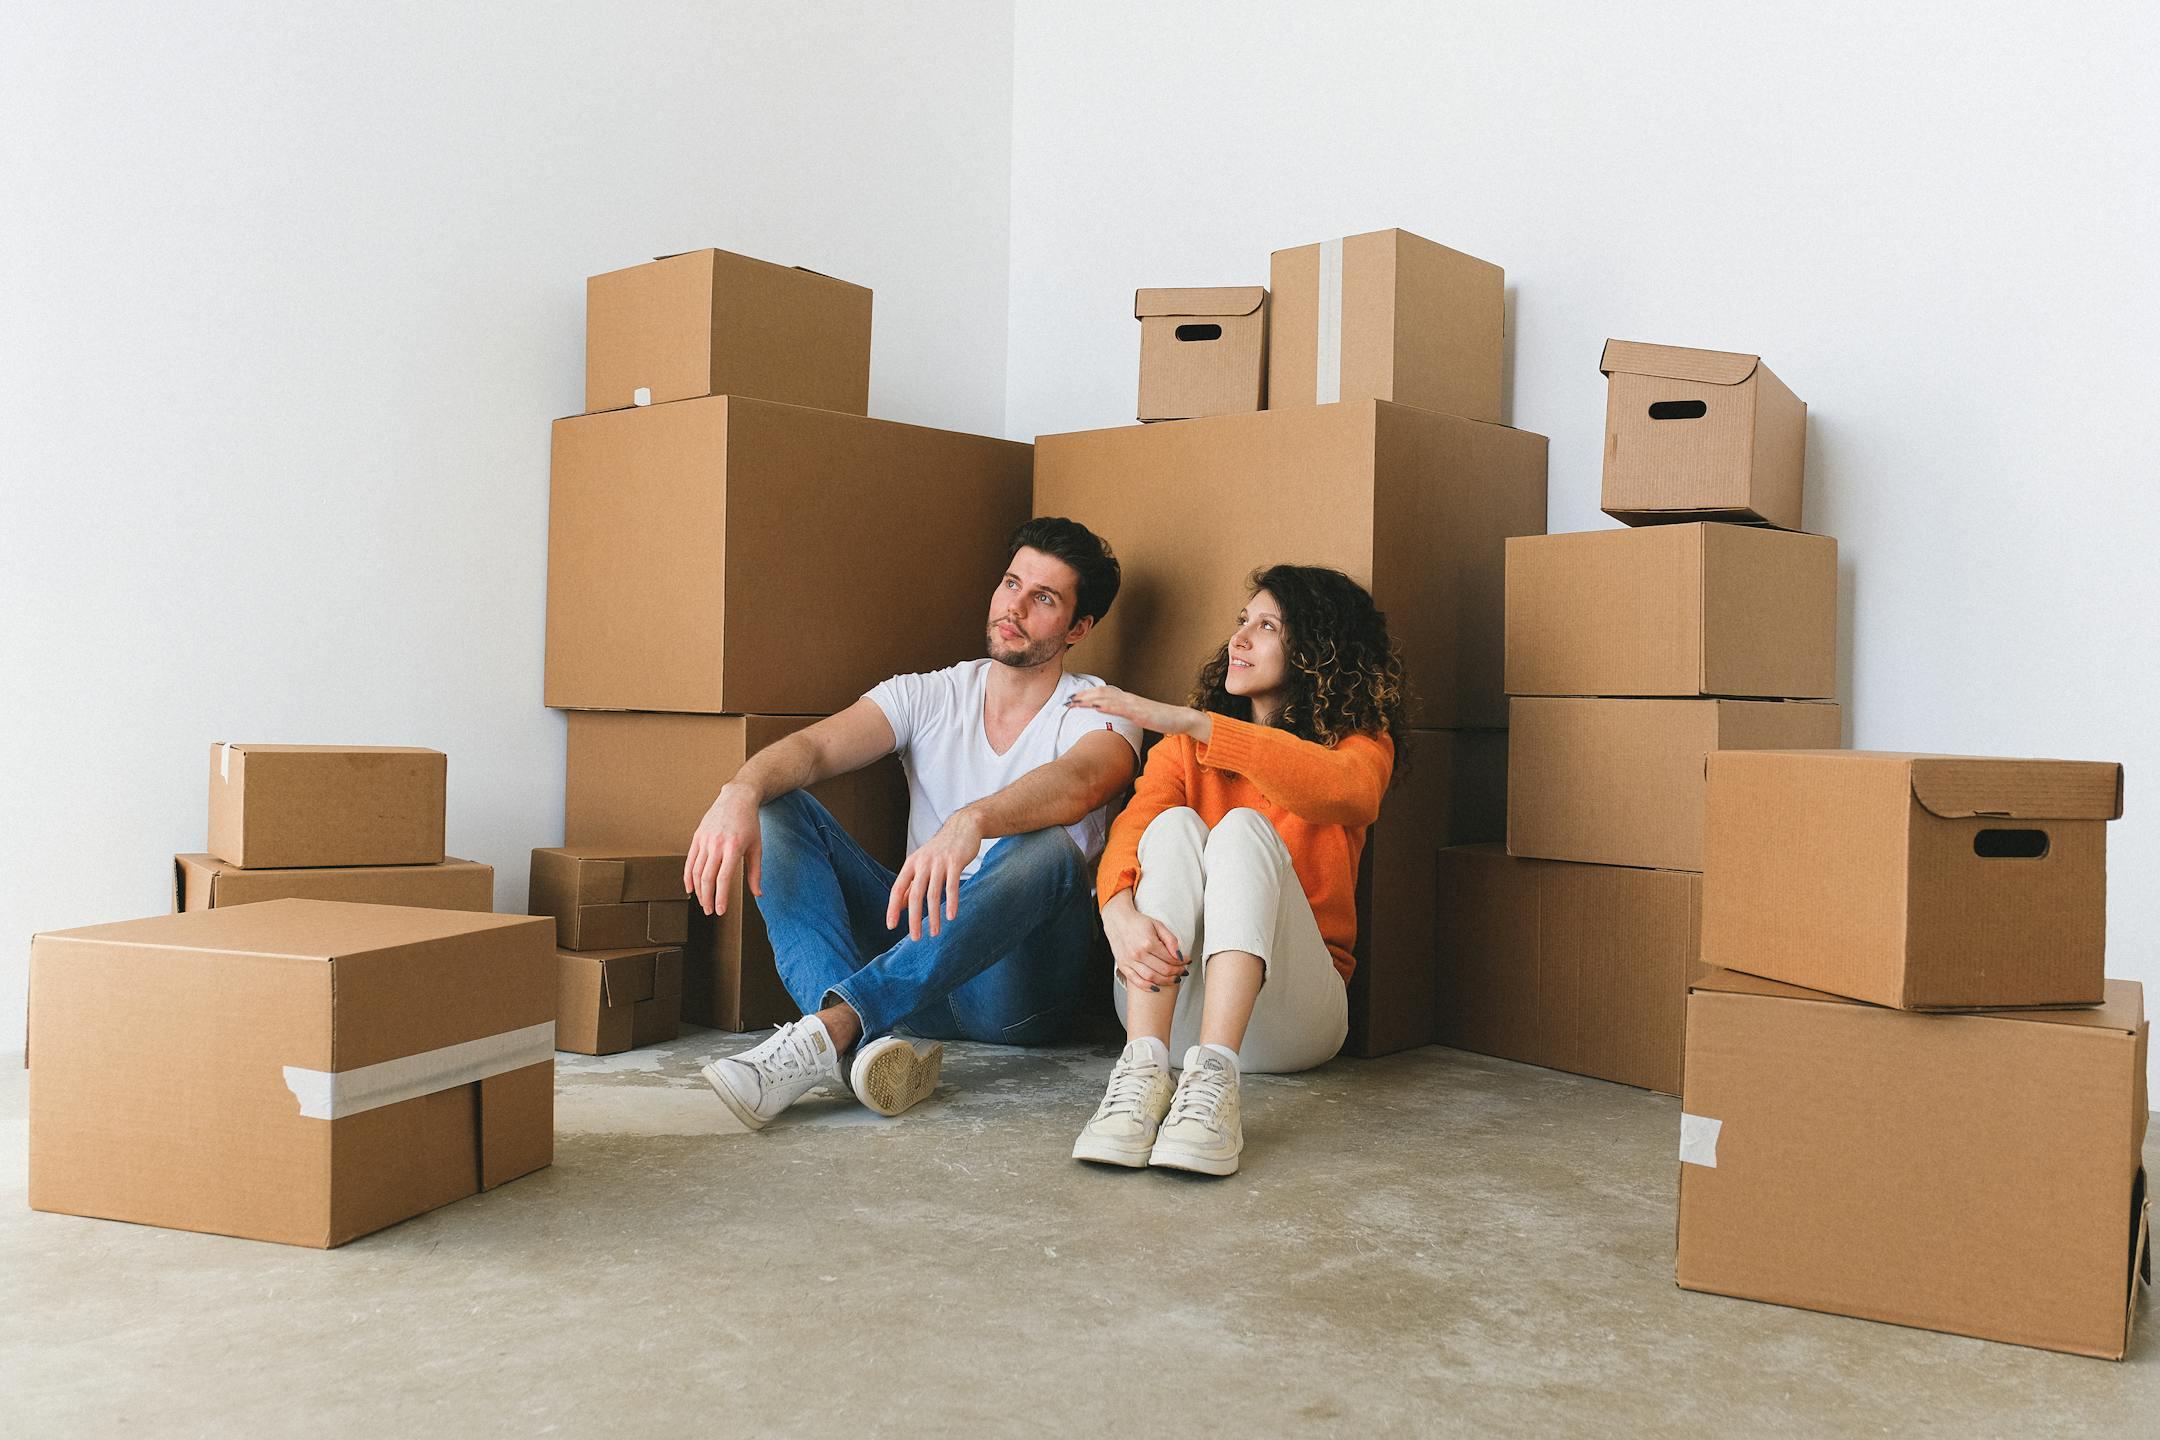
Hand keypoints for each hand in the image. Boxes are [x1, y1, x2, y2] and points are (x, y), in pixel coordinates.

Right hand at [684, 782, 760, 916]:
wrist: (737, 798)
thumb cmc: (750, 823)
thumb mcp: (757, 847)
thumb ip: (755, 872)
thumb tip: (758, 894)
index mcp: (733, 847)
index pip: (723, 879)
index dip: (721, 897)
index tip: (720, 911)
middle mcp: (716, 844)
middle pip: (707, 878)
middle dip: (707, 898)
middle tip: (710, 911)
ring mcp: (704, 840)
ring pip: (696, 871)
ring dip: (698, 890)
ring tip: (702, 902)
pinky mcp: (697, 837)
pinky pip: (689, 861)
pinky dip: (688, 876)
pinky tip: (690, 888)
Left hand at [885, 809, 985, 939]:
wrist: (963, 826)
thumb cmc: (941, 849)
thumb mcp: (922, 864)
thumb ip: (911, 883)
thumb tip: (898, 905)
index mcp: (911, 864)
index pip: (897, 889)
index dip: (893, 908)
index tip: (891, 926)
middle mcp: (922, 863)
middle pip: (914, 895)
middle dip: (914, 918)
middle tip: (915, 938)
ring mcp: (939, 862)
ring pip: (933, 894)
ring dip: (933, 916)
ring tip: (934, 933)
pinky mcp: (955, 862)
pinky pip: (952, 886)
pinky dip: (951, 902)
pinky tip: (951, 917)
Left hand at [1066, 685, 1197, 737]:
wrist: (1179, 718)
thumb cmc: (1159, 718)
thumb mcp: (1137, 715)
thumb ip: (1122, 711)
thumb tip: (1105, 710)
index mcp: (1127, 698)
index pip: (1102, 692)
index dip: (1086, 694)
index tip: (1072, 698)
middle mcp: (1128, 698)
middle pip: (1101, 693)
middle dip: (1083, 696)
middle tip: (1066, 700)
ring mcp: (1134, 704)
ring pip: (1108, 699)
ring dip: (1090, 700)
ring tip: (1075, 703)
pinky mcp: (1140, 713)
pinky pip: (1122, 709)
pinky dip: (1108, 707)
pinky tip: (1097, 708)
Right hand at [1102, 892, 1187, 991]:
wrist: (1117, 920)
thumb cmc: (1138, 922)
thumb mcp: (1158, 925)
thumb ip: (1170, 940)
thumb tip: (1180, 955)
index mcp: (1148, 942)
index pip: (1170, 959)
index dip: (1182, 962)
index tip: (1187, 961)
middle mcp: (1138, 953)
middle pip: (1163, 970)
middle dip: (1176, 972)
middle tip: (1182, 971)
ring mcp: (1130, 961)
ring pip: (1151, 978)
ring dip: (1166, 981)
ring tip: (1174, 979)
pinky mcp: (1123, 965)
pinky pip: (1136, 981)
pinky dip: (1147, 987)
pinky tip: (1157, 988)